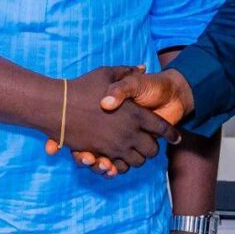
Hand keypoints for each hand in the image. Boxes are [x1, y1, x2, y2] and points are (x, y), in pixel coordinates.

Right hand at [43, 66, 179, 168]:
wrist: (58, 105)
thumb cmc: (84, 87)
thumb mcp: (108, 73)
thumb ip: (127, 73)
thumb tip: (142, 66)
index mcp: (135, 113)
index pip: (162, 129)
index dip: (171, 134)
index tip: (177, 138)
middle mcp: (129, 133)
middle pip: (151, 150)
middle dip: (152, 148)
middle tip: (150, 142)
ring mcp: (115, 146)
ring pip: (137, 162)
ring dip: (138, 158)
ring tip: (135, 150)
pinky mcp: (101, 154)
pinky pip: (119, 167)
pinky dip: (121, 166)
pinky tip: (119, 158)